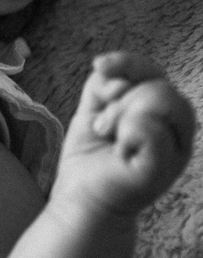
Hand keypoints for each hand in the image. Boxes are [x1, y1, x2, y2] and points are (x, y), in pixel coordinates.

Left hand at [52, 52, 194, 219]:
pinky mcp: (163, 169)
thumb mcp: (94, 107)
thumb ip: (105, 83)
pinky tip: (119, 150)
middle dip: (118, 99)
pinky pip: (152, 130)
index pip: (153, 71)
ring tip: (110, 136)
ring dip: (121, 114)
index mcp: (162, 110)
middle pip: (157, 85)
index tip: (98, 65)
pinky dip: (129, 132)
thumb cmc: (92, 151)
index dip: (127, 63)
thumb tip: (115, 79)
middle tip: (103, 127)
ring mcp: (175, 150)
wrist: (81, 194)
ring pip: (161, 100)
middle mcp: (177, 128)